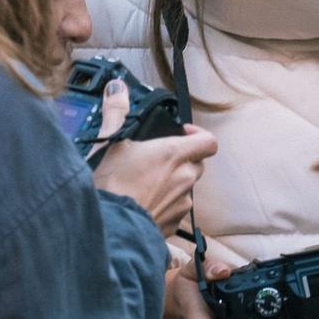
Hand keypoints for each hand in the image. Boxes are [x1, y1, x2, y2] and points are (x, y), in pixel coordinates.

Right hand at [91, 82, 217, 235]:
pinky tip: (143, 204)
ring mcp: (182, 203)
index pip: (208, 141)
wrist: (112, 229)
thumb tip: (117, 89)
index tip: (182, 133)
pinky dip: (165, 206)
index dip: (198, 134)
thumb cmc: (113, 186)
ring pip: (186, 188)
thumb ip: (117, 113)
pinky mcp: (174, 224)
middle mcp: (185, 178)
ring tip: (145, 185)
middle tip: (157, 160)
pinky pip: (176, 211)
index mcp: (175, 154)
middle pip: (196, 164)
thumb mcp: (111, 143)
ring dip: (173, 184)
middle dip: (182, 160)